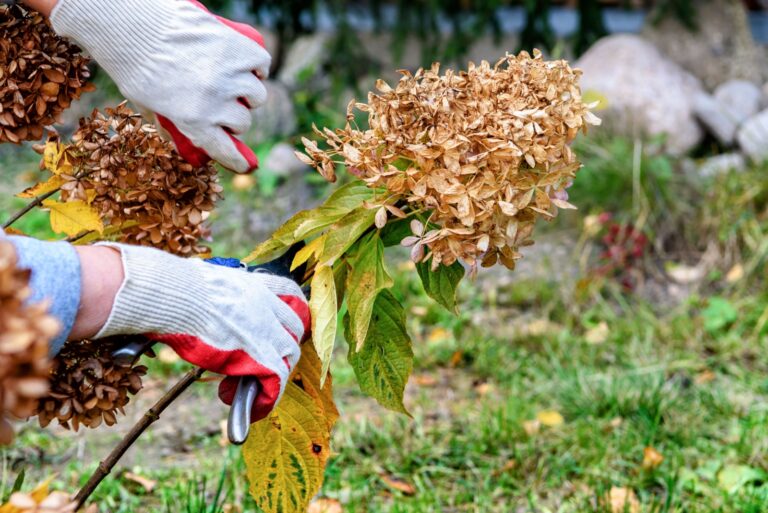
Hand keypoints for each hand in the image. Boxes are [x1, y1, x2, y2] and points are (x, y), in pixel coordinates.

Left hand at [49, 0, 269, 172]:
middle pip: (243, 122)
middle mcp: (217, 102)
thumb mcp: (147, 104)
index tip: (246, 165)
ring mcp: (231, 74)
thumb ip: (168, 126)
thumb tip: (184, 148)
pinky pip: (262, 64)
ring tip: (234, 83)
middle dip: (235, 117)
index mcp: (194, 121)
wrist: (135, 24)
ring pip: (256, 95)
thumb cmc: (134, 65)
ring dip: (248, 93)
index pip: (227, 151)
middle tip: (223, 106)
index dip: (238, 161)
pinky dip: (257, 66)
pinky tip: (246, 65)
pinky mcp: (240, 48)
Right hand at [93, 243, 309, 421]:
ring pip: (287, 357)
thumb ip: (204, 287)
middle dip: (279, 349)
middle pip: (292, 330)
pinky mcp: (261, 357)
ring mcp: (268, 331)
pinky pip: (275, 382)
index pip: (289, 297)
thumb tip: (179, 284)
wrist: (175, 296)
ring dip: (268, 375)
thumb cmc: (174, 285)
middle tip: (252, 366)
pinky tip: (233, 400)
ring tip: (235, 389)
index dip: (285, 316)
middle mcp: (267, 306)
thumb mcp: (199, 279)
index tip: (277, 329)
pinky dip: (263, 397)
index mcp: (253, 285)